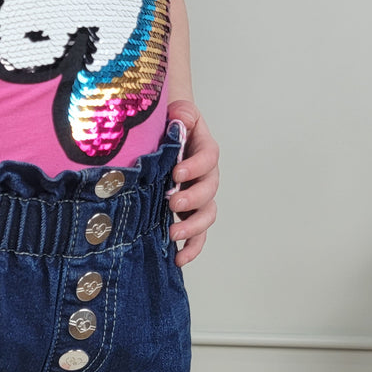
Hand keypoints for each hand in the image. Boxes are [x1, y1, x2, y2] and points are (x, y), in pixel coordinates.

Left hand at [166, 99, 219, 266]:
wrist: (161, 137)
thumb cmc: (168, 126)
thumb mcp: (175, 112)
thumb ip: (181, 113)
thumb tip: (180, 118)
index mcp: (203, 150)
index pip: (208, 157)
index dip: (195, 166)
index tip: (177, 172)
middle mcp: (205, 176)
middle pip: (210, 190)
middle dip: (193, 199)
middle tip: (173, 204)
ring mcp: (198, 198)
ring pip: (206, 215)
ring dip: (192, 227)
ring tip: (173, 234)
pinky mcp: (188, 215)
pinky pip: (196, 235)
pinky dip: (191, 248)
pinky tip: (178, 259)